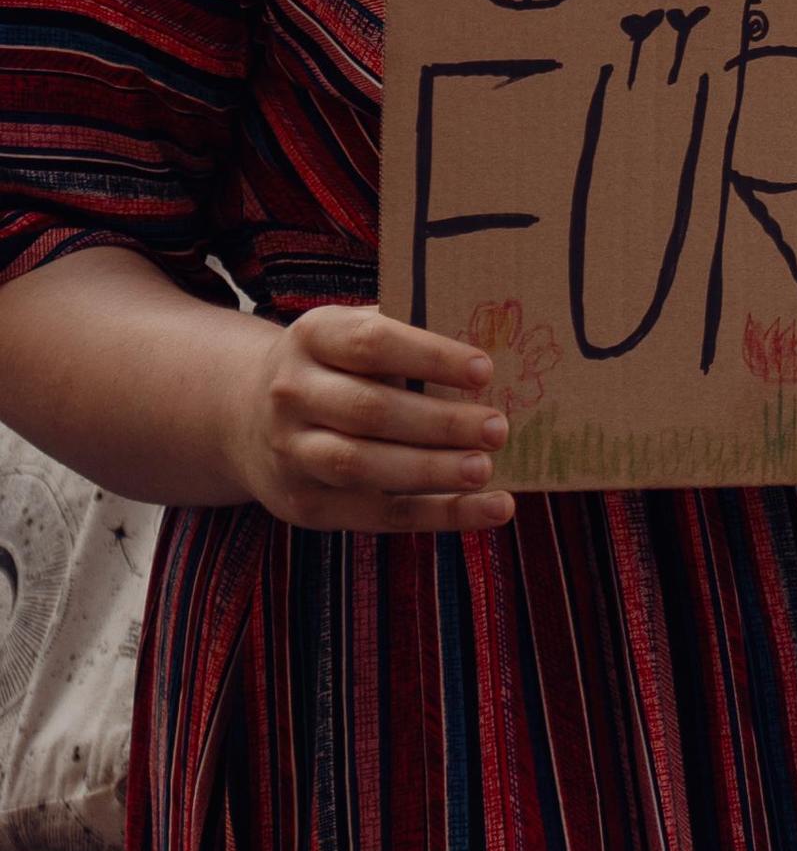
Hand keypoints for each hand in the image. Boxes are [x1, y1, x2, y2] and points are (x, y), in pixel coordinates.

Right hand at [227, 306, 515, 532]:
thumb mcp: (350, 335)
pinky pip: (378, 514)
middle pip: (369, 410)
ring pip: (363, 466)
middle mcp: (293, 394)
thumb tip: (488, 363)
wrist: (248, 417)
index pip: (371, 344)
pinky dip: (440, 515)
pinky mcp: (306, 506)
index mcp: (312, 337)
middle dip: (437, 422)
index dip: (429, 357)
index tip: (484, 370)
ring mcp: (293, 453)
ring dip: (431, 471)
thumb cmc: (333, 367)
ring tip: (485, 469)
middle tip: (496, 427)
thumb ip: (407, 339)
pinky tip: (491, 509)